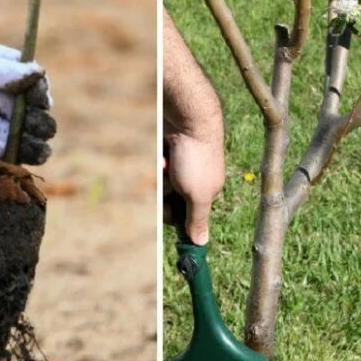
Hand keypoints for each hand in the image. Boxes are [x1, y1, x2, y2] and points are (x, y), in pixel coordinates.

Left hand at [0, 25, 56, 164]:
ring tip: (39, 151)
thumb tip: (38, 76)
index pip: (30, 83)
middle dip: (38, 122)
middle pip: (24, 112)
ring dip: (25, 143)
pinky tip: (4, 150)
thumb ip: (0, 70)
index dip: (40, 93)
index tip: (40, 99)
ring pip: (9, 132)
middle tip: (42, 128)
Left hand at [164, 130, 224, 244]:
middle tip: (170, 182)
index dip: (175, 218)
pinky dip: (156, 162)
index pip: (184, 217)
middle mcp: (192, 181)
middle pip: (168, 201)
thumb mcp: (199, 194)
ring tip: (167, 163)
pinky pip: (155, 167)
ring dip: (160, 177)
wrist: (187, 117)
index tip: (168, 217)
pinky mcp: (166, 153)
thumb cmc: (196, 157)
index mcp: (205, 192)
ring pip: (159, 184)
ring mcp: (178, 166)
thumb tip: (201, 244)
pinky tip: (162, 153)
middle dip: (165, 193)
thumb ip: (198, 220)